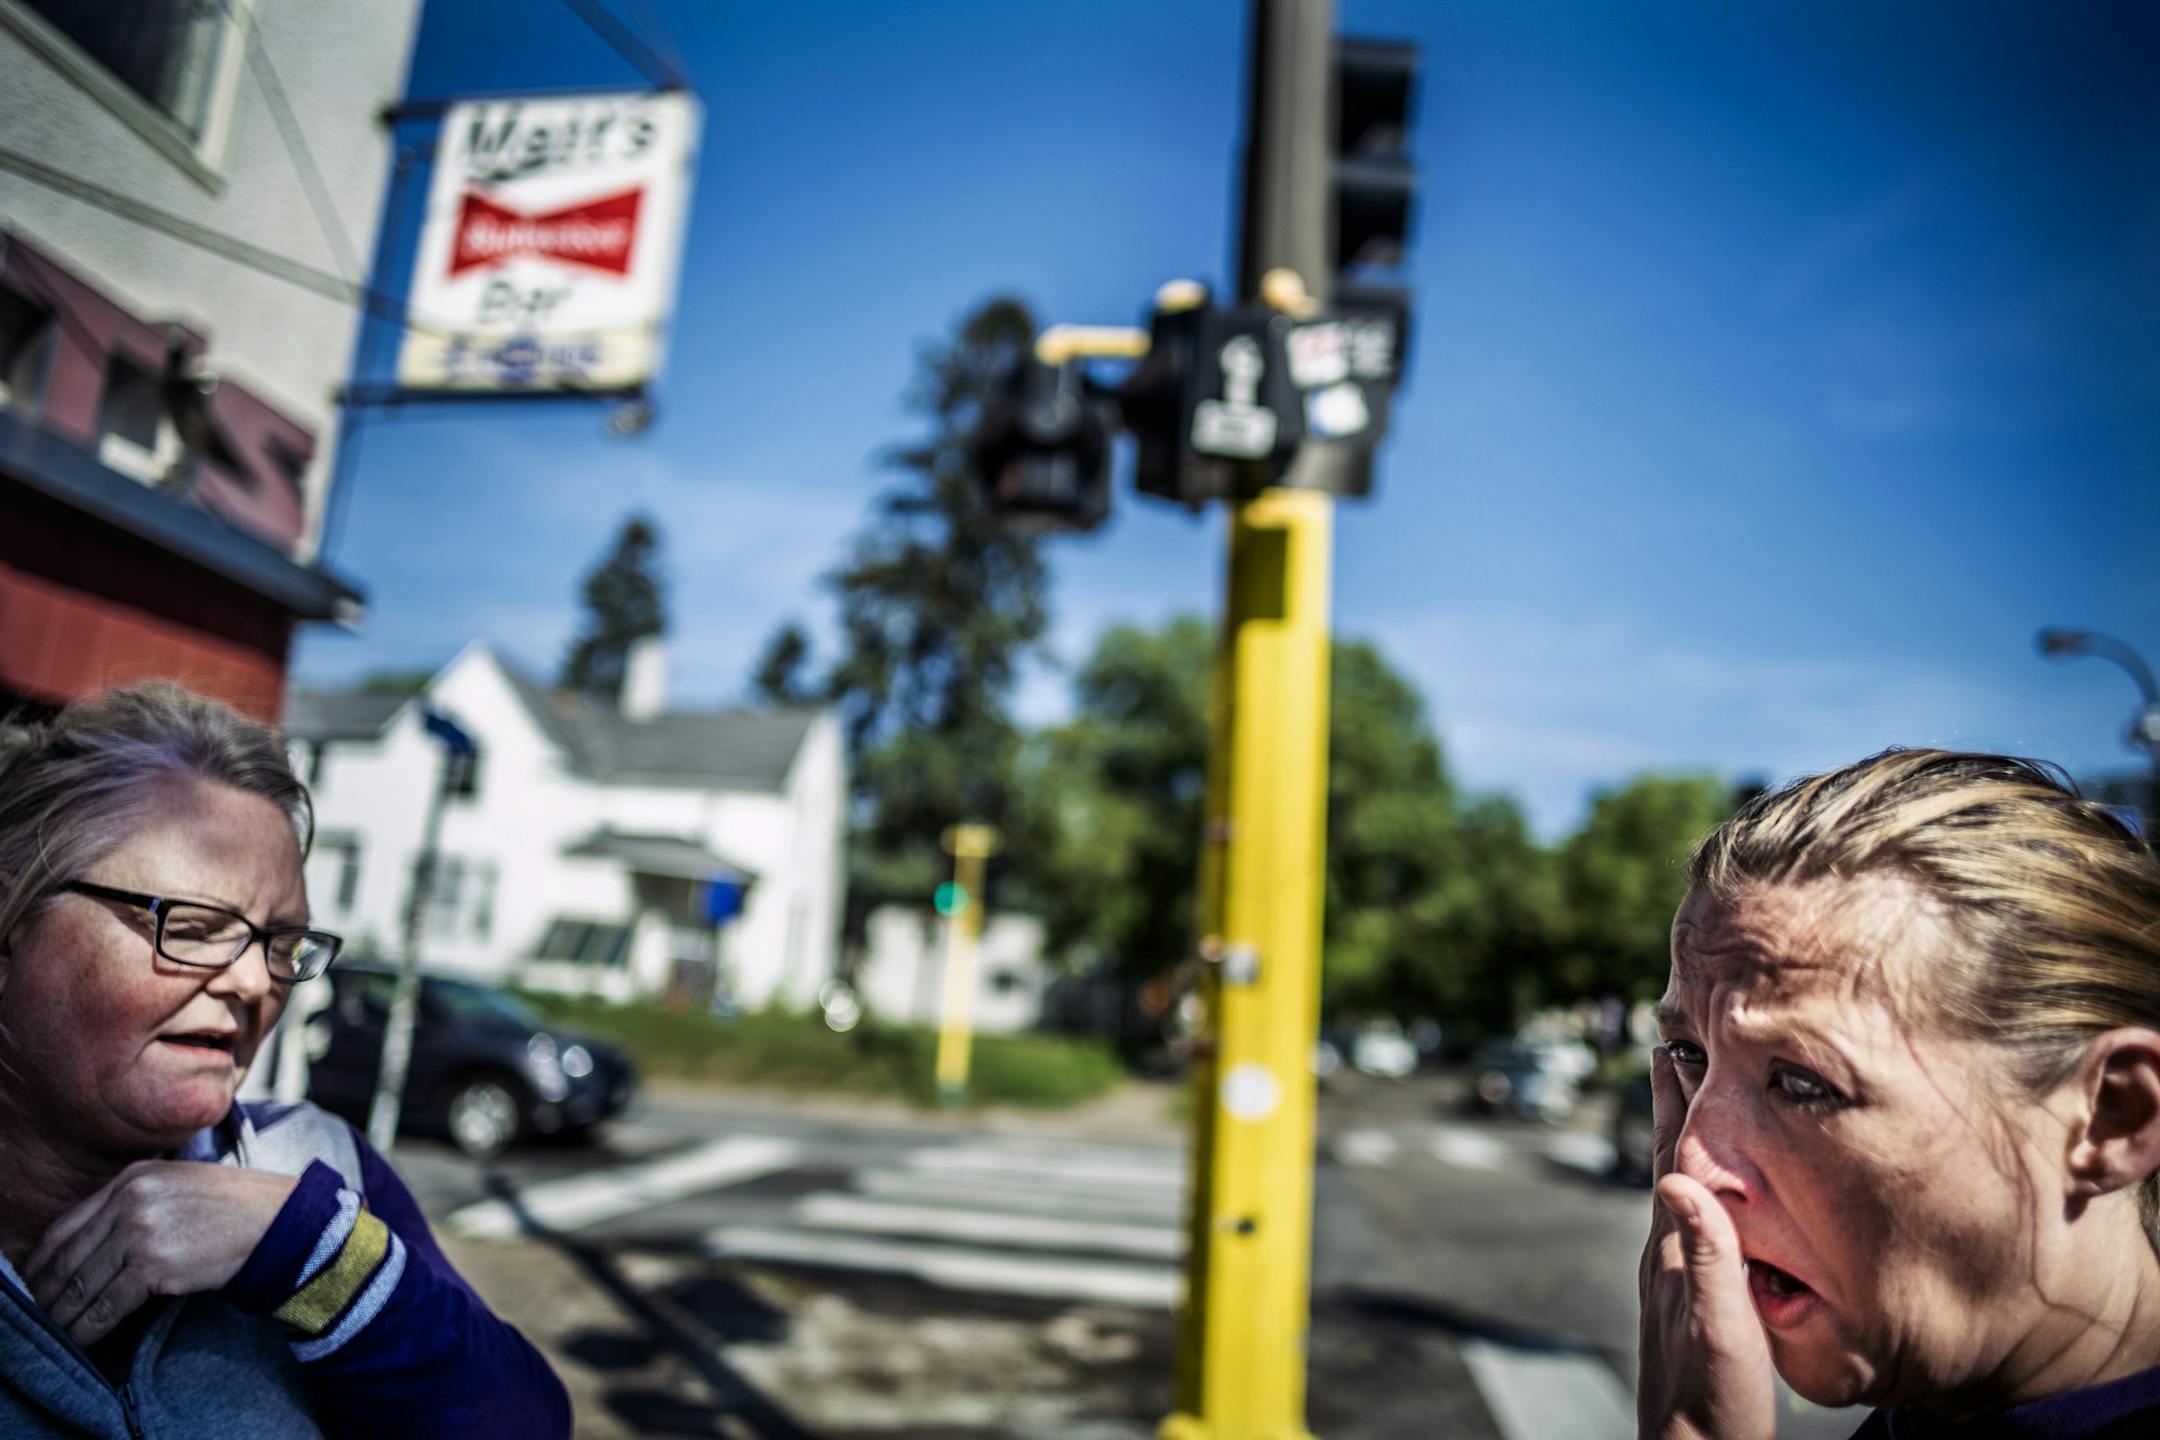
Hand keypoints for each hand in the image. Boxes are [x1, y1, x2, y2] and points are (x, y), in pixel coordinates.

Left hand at [25, 1161, 296, 1346]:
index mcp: (133, 1177)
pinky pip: (107, 1305)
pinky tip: (83, 1339)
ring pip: (82, 1284)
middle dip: (47, 1292)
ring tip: (57, 1332)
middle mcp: (131, 1199)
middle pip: (67, 1256)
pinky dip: (89, 1328)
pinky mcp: (156, 1264)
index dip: (42, 1261)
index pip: (66, 1225)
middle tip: (39, 1314)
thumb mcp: (178, 1187)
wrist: (280, 1222)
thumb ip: (134, 1205)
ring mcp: (142, 1230)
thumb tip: (89, 1247)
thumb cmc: (234, 1209)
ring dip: (63, 1315)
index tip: (35, 1282)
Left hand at [1636, 1045, 1775, 1439]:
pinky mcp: (1691, 1300)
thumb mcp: (1721, 1327)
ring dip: (1689, 1138)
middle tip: (1673, 1046)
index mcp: (1672, 1251)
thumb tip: (1674, 1178)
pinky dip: (1704, 1186)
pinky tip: (1711, 1193)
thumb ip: (1703, 1255)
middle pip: (1673, 1161)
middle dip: (1677, 1105)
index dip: (1677, 1102)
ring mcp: (1674, 1277)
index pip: (1674, 1157)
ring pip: (1683, 1188)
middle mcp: (1666, 1255)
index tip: (1671, 1043)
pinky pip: (1696, 1222)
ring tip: (1695, 1101)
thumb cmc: (1713, 1402)